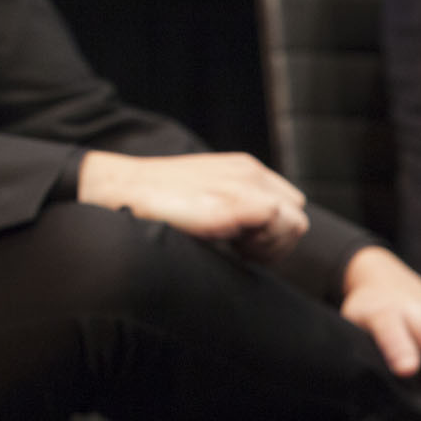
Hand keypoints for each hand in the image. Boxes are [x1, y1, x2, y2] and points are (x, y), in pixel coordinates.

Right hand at [76, 150, 307, 260]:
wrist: (124, 190)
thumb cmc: (157, 203)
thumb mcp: (204, 198)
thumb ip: (234, 208)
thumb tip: (254, 237)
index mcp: (245, 170)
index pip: (289, 206)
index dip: (272, 232)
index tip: (242, 245)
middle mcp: (250, 172)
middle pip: (296, 215)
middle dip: (276, 240)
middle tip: (240, 250)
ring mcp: (245, 183)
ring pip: (295, 223)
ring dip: (271, 245)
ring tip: (234, 248)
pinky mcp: (237, 199)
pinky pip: (279, 224)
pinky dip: (263, 244)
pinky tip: (231, 246)